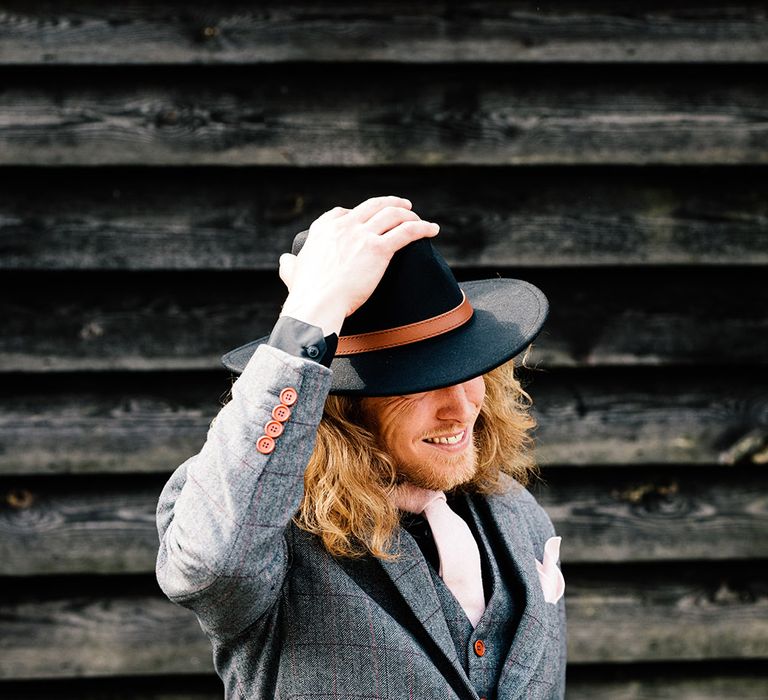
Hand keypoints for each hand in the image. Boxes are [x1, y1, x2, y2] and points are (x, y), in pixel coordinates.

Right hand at [278, 195, 439, 335]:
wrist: (317, 305)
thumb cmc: (306, 296)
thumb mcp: (291, 273)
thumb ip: (290, 264)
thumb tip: (286, 260)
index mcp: (323, 230)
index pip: (344, 212)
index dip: (360, 213)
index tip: (369, 219)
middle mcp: (343, 226)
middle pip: (373, 206)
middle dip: (390, 204)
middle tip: (404, 207)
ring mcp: (362, 235)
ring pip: (392, 215)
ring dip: (409, 214)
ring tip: (419, 219)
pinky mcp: (379, 249)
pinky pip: (406, 232)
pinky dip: (422, 228)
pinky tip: (432, 230)